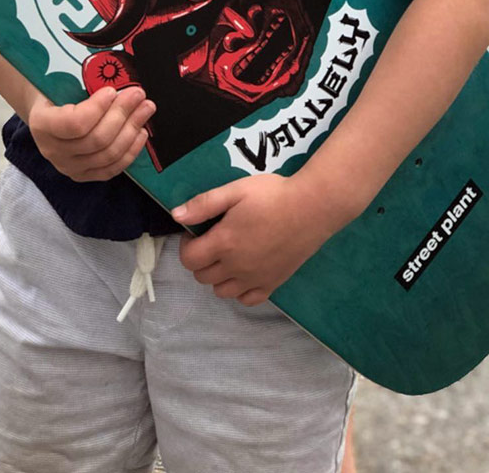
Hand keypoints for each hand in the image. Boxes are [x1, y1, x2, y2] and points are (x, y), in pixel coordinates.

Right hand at [28, 85, 154, 180]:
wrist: (47, 110)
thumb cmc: (55, 90)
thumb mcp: (60, 79)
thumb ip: (83, 80)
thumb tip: (115, 75)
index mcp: (41, 124)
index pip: (74, 123)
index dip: (98, 108)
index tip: (112, 90)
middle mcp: (52, 150)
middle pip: (96, 139)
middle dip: (123, 114)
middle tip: (138, 94)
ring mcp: (68, 166)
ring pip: (108, 155)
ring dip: (132, 129)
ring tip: (145, 109)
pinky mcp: (84, 175)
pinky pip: (112, 169)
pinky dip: (131, 151)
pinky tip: (141, 132)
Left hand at [174, 174, 332, 305]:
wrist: (312, 208)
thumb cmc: (273, 194)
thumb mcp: (236, 190)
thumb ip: (204, 204)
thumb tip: (176, 215)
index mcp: (223, 243)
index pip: (188, 259)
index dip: (187, 245)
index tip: (198, 231)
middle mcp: (236, 267)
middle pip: (202, 277)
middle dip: (200, 259)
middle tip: (213, 239)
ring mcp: (255, 279)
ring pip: (221, 291)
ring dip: (217, 276)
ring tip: (229, 255)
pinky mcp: (273, 284)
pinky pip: (247, 300)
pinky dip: (240, 290)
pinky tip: (246, 271)